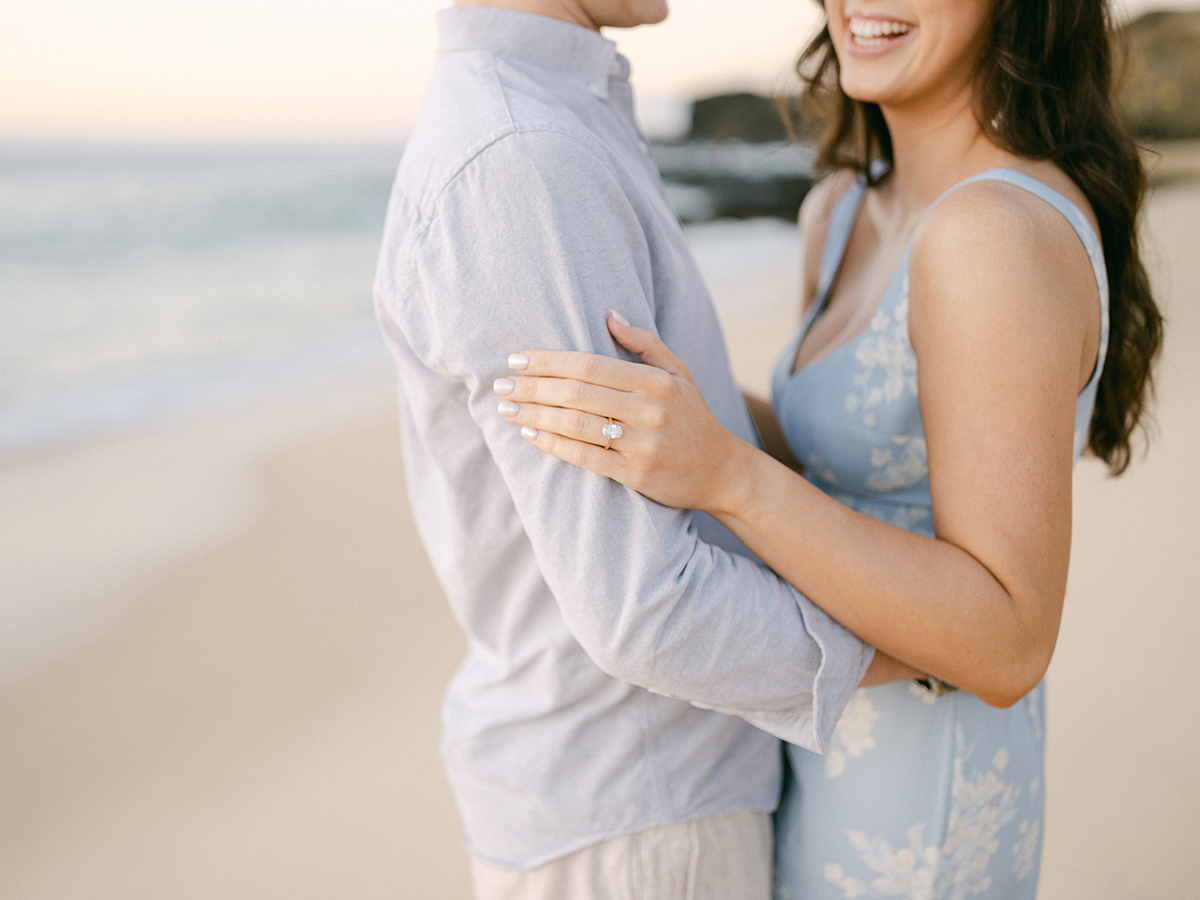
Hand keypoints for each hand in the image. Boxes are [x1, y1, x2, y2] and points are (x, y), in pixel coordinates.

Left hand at [495, 312, 750, 512]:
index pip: (590, 364)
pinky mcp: (636, 474)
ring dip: (536, 415)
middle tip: (500, 383)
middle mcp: (650, 410)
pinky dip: (554, 445)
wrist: (722, 472)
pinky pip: (586, 457)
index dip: (549, 361)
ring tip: (507, 409)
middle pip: (577, 392)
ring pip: (577, 424)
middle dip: (533, 387)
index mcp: (656, 381)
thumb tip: (608, 314)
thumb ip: (644, 343)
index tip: (517, 359)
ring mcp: (642, 444)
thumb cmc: (693, 417)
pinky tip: (530, 435)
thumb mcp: (679, 372)